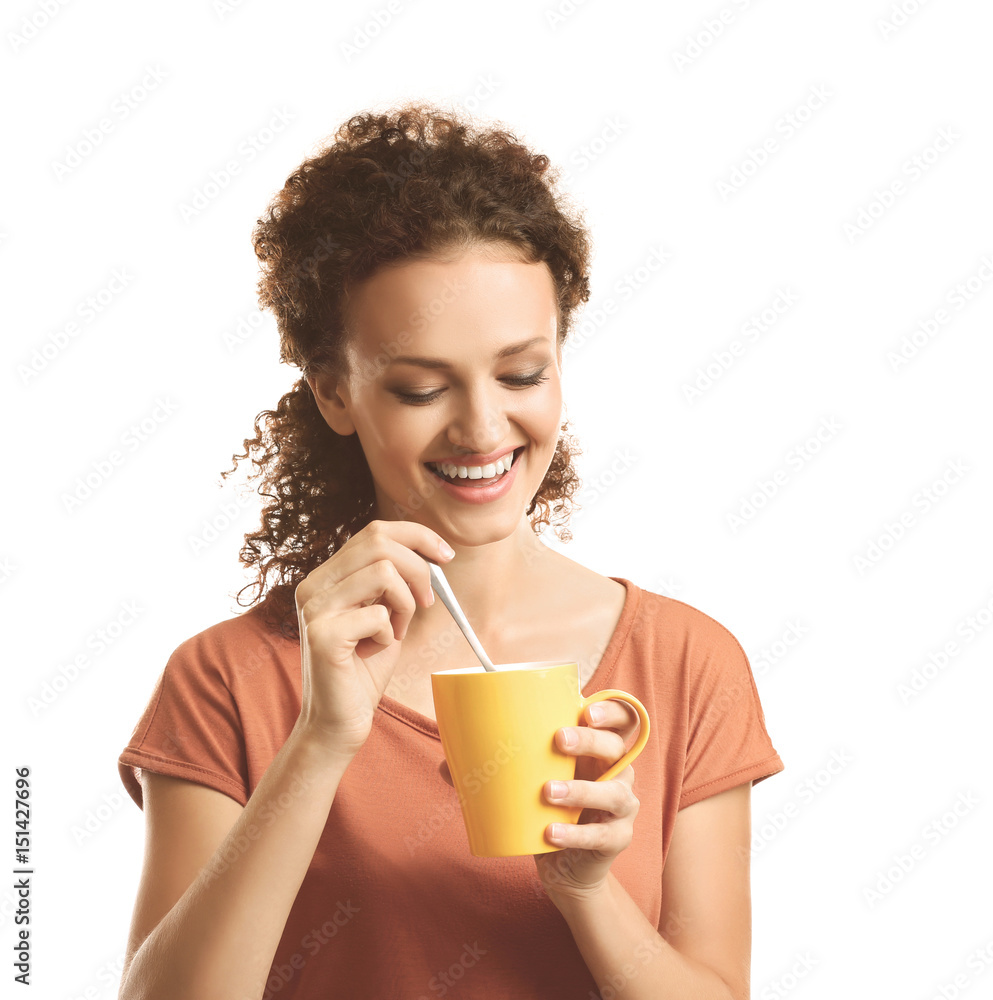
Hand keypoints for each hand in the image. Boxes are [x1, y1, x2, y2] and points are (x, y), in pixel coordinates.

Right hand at [294, 519, 452, 757]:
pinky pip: (379, 614)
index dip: (416, 536)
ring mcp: (314, 608)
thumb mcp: (385, 614)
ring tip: (396, 631)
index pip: (373, 532)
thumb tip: (430, 554)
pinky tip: (375, 651)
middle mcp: (313, 585)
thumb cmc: (364, 668)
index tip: (445, 555)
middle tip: (427, 602)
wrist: (340, 721)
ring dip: (405, 604)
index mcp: (326, 576)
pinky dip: (390, 633)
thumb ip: (394, 582)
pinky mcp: (322, 634)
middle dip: (418, 569)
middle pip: (379, 542)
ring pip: (384, 572)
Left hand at [436, 699, 640, 901]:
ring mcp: (622, 807)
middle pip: (617, 747)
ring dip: (581, 789)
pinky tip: (550, 833)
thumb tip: (444, 765)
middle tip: (558, 740)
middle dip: (589, 740)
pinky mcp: (617, 839)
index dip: (610, 711)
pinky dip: (575, 834)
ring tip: (547, 792)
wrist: (567, 868)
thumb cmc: (548, 810)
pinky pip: (601, 835)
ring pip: (614, 792)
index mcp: (600, 749)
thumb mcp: (529, 783)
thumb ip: (496, 770)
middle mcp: (618, 773)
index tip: (585, 709)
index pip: (622, 719)